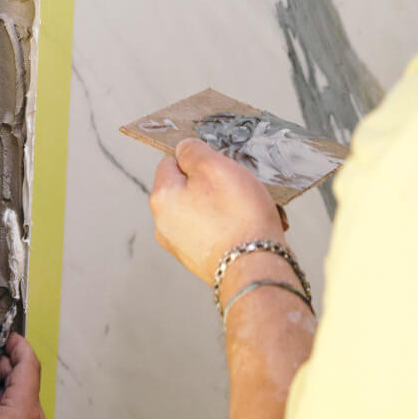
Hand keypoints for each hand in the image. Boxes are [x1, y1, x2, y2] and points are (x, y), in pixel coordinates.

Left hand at [150, 139, 283, 284]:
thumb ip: (193, 151)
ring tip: (253, 210)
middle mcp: (165, 224)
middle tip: (239, 188)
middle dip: (216, 185)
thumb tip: (184, 149)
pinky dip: (234, 226)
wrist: (256, 269)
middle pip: (190, 188)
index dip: (197, 159)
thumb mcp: (215, 167)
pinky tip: (254, 228)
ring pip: (208, 210)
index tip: (219, 165)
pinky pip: (218, 232)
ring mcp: (183, 246)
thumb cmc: (237, 218)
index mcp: (161, 198)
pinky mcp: (202, 261)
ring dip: (230, 206)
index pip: (171, 162)